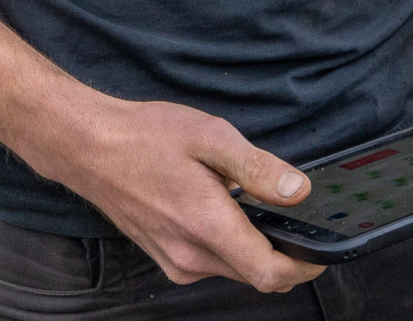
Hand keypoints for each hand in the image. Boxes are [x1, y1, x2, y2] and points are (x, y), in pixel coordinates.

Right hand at [31, 90, 324, 290]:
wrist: (89, 147)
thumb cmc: (145, 138)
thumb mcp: (211, 138)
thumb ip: (259, 169)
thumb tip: (299, 192)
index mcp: (207, 227)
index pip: (271, 274)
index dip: (305, 268)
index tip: (322, 252)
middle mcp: (191, 256)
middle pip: (256, 274)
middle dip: (285, 256)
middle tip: (298, 220)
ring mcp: (175, 262)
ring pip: (234, 269)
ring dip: (255, 249)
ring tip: (257, 206)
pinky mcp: (165, 258)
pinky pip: (211, 262)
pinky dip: (229, 245)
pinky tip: (224, 209)